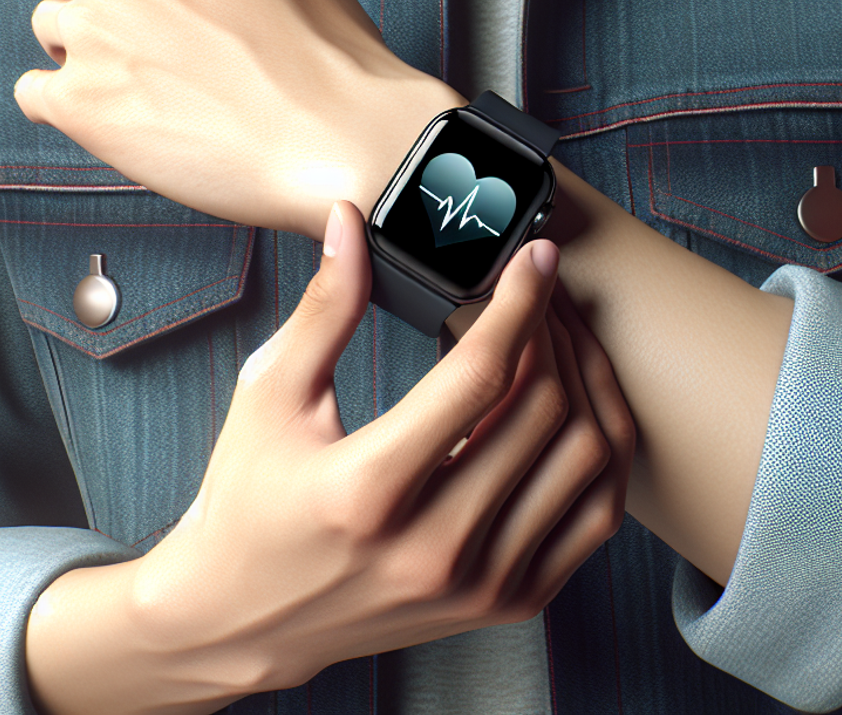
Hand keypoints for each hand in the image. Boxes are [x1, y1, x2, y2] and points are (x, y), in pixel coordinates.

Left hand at [15, 0, 460, 235]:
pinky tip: (123, 118)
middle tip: (167, 41)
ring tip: (157, 86)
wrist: (340, 138)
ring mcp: (91, 30)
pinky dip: (69, 107)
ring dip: (90, 52)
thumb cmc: (326, 50)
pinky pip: (34, 94)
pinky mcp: (78, 103)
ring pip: (54, 28)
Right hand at [25, 202, 633, 714]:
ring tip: (559, 337)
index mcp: (367, 488)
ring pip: (584, 459)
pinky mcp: (506, 603)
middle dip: (554, 328)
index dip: (518, 300)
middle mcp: (434, 547)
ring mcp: (478, 585)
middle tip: (540, 289)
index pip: (478, 375)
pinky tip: (573, 404)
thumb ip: (323, 308)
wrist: (242, 618)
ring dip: (585, 381)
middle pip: (542, 410)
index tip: (533, 256)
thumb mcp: (269, 393)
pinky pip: (593, 516)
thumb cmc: (247, 500)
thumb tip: (350, 223)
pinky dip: (599, 448)